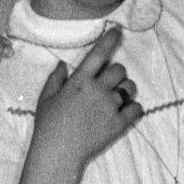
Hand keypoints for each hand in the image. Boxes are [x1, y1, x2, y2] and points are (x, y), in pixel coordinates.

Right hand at [33, 27, 142, 165]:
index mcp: (79, 80)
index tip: (118, 31)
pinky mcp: (119, 124)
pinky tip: (126, 112)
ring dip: (127, 89)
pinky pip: (137, 109)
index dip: (110, 39)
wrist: (59, 152)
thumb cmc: (48, 124)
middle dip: (117, 73)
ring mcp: (110, 107)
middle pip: (120, 70)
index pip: (99, 54)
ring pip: (130, 88)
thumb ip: (56, 78)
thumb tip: (63, 64)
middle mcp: (97, 90)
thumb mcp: (46, 98)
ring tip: (119, 97)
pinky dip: (134, 109)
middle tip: (110, 82)